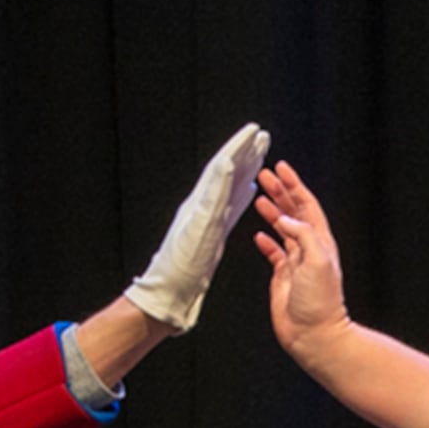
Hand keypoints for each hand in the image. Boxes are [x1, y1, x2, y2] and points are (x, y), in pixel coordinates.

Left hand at [124, 123, 268, 331]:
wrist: (166, 296)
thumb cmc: (181, 268)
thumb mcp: (199, 229)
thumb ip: (213, 196)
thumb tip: (225, 163)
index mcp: (200, 203)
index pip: (221, 167)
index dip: (238, 147)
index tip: (255, 131)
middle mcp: (202, 207)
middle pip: (226, 173)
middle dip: (244, 153)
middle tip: (261, 137)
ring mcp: (206, 221)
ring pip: (230, 188)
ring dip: (245, 171)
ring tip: (259, 157)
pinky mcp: (211, 236)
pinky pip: (231, 209)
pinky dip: (242, 196)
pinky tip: (249, 193)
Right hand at [250, 158, 353, 363]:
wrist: (313, 334)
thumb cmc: (319, 302)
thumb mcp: (317, 260)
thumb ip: (302, 235)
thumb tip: (285, 219)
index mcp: (320, 242)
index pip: (306, 205)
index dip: (294, 185)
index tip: (281, 168)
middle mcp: (309, 249)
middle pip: (293, 212)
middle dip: (280, 192)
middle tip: (264, 176)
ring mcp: (296, 263)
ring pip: (283, 229)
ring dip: (272, 212)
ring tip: (259, 197)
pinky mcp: (284, 277)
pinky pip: (274, 253)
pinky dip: (266, 241)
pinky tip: (258, 235)